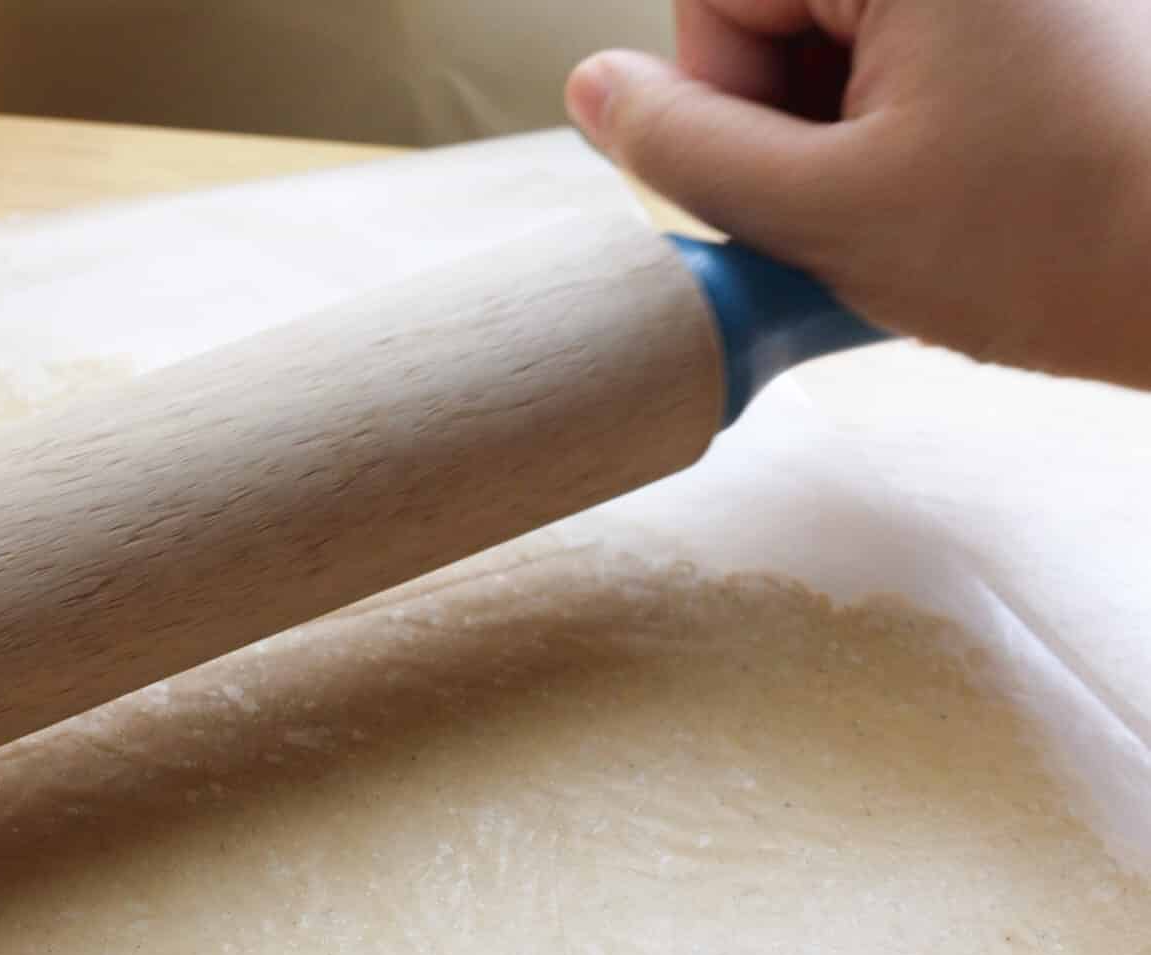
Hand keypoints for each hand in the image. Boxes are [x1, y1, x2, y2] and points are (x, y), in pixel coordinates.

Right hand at [566, 1, 1150, 388]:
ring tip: (929, 200)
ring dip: (852, 127)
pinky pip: (916, 48)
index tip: (790, 180)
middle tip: (865, 204)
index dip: (721, 99)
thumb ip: (685, 150)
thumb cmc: (1052, 241)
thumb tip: (593, 92)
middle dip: (795, 113)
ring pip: (846, 32)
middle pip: (784, 5)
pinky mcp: (1038, 14)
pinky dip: (914, 117)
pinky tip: (966, 178)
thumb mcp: (828, 213)